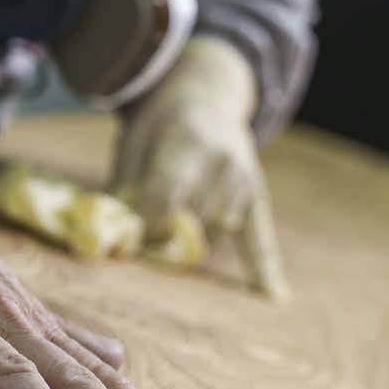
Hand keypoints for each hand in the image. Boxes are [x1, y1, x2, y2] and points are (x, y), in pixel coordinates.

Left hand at [112, 37, 290, 300]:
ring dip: (196, 236)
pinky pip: (261, 235)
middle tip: (149, 229)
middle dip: (165, 232)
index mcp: (187, 142)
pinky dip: (266, 266)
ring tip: (181, 220)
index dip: (144, 223)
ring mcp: (243, 179)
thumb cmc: (159, 123)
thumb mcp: (134, 140)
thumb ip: (125, 186)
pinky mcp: (256, 194)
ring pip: (216, 230)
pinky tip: (275, 295)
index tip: (129, 232)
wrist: (205, 94)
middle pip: (191, 219)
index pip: (165, 199)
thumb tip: (114, 234)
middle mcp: (222, 161)